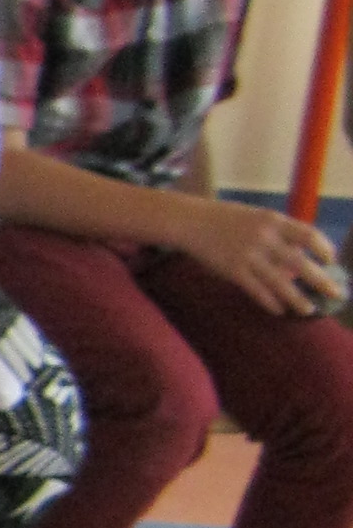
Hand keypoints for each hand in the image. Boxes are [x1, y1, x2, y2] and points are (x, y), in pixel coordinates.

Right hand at [180, 196, 347, 316]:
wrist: (189, 221)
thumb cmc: (225, 219)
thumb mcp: (256, 217)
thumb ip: (278, 233)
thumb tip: (300, 258)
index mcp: (272, 220)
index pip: (308, 235)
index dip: (324, 249)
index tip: (331, 261)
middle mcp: (263, 237)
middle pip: (301, 263)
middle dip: (321, 281)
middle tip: (336, 294)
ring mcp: (247, 255)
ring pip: (280, 282)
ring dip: (297, 299)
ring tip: (309, 310)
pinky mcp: (232, 270)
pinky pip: (257, 291)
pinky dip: (270, 302)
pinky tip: (279, 310)